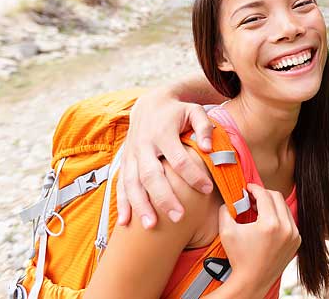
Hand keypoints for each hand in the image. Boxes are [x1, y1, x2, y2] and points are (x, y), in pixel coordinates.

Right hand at [116, 89, 215, 227]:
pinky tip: (124, 222)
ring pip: (132, 183)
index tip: (207, 189)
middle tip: (178, 217)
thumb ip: (204, 127)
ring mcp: (131, 154)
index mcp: (163, 133)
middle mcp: (144, 145)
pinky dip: (122, 203)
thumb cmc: (177, 112)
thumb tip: (208, 148)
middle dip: (164, 197)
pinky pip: (120, 184)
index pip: (179, 158)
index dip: (193, 175)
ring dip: (140, 205)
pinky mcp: (125, 161)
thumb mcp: (194, 111)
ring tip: (151, 225)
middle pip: (152, 175)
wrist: (150, 104)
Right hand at [217, 184, 300, 296]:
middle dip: (264, 194)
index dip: (254, 188)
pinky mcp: (296, 241)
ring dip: (272, 205)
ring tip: (259, 209)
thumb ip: (225, 210)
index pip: (265, 195)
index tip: (247, 188)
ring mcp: (294, 235)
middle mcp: (286, 228)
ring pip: (285, 208)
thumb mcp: (227, 231)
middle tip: (252, 197)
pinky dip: (279, 217)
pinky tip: (267, 222)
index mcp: (271, 224)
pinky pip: (289, 221)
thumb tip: (230, 199)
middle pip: (277, 197)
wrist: (251, 281)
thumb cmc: (239, 258)